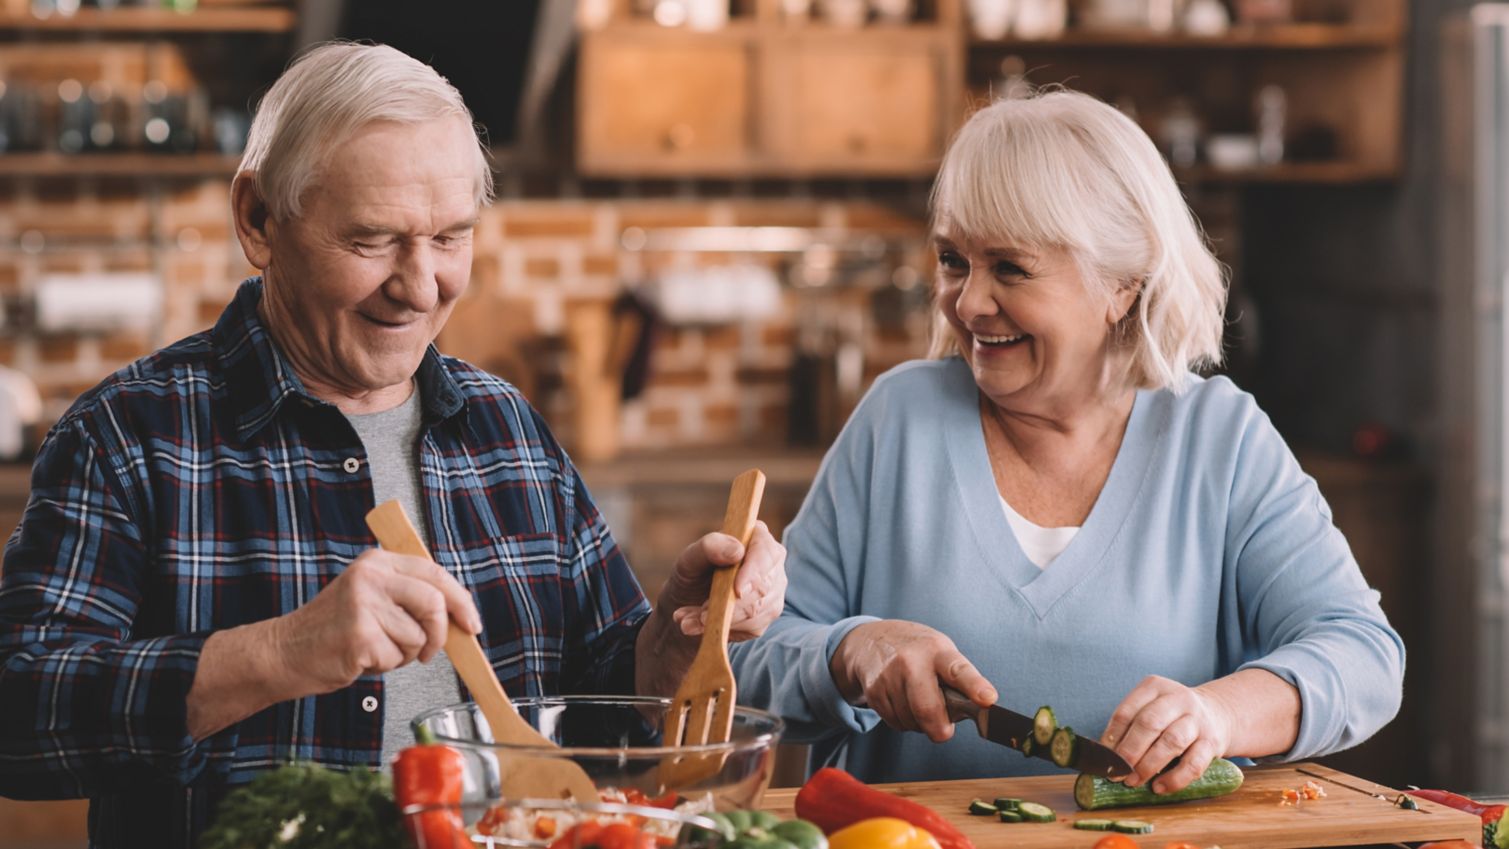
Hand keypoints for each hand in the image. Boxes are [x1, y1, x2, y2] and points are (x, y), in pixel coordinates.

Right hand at [273, 548, 480, 694]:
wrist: (284, 652)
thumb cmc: (331, 631)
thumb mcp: (370, 598)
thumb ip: (408, 597)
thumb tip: (458, 616)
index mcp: (377, 562)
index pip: (435, 573)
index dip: (461, 600)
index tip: (471, 623)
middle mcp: (371, 577)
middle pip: (434, 603)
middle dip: (440, 635)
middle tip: (428, 652)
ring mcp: (364, 604)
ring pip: (418, 636)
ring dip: (405, 654)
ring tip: (376, 649)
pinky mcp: (360, 635)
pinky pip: (397, 657)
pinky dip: (386, 666)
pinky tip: (362, 658)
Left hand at [660, 521, 785, 641]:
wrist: (688, 604)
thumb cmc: (692, 574)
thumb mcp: (690, 558)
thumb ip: (709, 547)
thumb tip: (737, 551)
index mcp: (756, 538)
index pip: (766, 552)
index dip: (754, 572)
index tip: (737, 591)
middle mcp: (771, 563)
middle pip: (765, 586)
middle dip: (732, 605)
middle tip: (701, 613)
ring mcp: (773, 589)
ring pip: (758, 610)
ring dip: (723, 619)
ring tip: (694, 618)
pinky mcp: (767, 614)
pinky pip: (753, 626)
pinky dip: (724, 629)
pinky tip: (701, 625)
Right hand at [829, 620, 996, 742]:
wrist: (870, 640)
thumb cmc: (916, 651)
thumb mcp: (940, 651)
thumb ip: (957, 679)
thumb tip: (974, 711)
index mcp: (937, 651)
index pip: (958, 670)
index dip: (975, 686)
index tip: (988, 699)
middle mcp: (912, 661)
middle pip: (928, 709)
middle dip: (939, 729)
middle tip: (943, 731)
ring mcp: (889, 675)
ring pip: (911, 721)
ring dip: (919, 724)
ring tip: (917, 705)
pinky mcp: (873, 690)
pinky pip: (895, 723)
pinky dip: (903, 722)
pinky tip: (902, 704)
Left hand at [1102, 675, 1235, 793]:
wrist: (1218, 714)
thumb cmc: (1172, 716)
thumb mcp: (1150, 708)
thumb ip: (1130, 726)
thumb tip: (1105, 754)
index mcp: (1155, 687)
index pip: (1127, 711)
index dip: (1112, 736)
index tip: (1104, 757)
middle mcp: (1178, 699)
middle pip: (1149, 723)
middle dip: (1129, 751)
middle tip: (1117, 773)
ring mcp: (1198, 720)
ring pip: (1172, 742)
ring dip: (1149, 765)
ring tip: (1134, 781)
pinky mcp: (1212, 742)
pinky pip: (1194, 764)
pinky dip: (1174, 779)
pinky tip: (1159, 787)